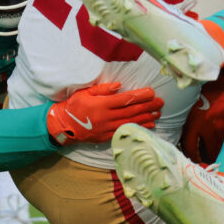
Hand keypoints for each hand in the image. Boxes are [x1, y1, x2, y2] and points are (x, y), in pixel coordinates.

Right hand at [46, 82, 163, 145]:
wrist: (63, 126)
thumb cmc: (74, 106)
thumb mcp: (85, 93)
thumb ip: (102, 89)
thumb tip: (119, 86)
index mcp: (101, 104)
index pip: (125, 99)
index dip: (140, 96)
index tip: (152, 92)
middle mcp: (106, 117)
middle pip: (131, 111)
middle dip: (148, 106)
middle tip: (161, 102)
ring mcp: (107, 129)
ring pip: (131, 122)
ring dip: (146, 117)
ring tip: (158, 113)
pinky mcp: (107, 137)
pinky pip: (126, 131)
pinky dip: (138, 128)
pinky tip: (148, 125)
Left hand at [179, 73, 223, 164]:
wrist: (210, 80)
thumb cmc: (194, 98)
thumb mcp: (186, 114)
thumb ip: (186, 130)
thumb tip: (184, 148)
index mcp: (194, 123)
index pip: (192, 149)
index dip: (192, 158)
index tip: (193, 162)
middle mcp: (208, 125)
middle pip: (209, 151)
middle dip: (208, 159)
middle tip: (207, 165)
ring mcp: (221, 122)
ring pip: (222, 145)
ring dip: (220, 153)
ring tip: (218, 160)